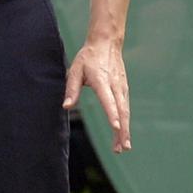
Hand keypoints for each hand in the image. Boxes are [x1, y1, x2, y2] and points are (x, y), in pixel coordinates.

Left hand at [64, 37, 130, 151]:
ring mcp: (122, 88)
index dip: (112, 113)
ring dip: (125, 131)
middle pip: (121, 111)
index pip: (108, 99)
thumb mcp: (75, 70)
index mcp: (102, 80)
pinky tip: (123, 135)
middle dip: (122, 130)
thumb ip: (71, 89)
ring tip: (123, 148)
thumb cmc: (88, 58)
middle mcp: (115, 85)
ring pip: (126, 112)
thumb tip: (66, 107)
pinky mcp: (124, 90)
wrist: (107, 43)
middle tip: (121, 149)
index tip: (116, 127)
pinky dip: (126, 123)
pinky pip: (126, 108)